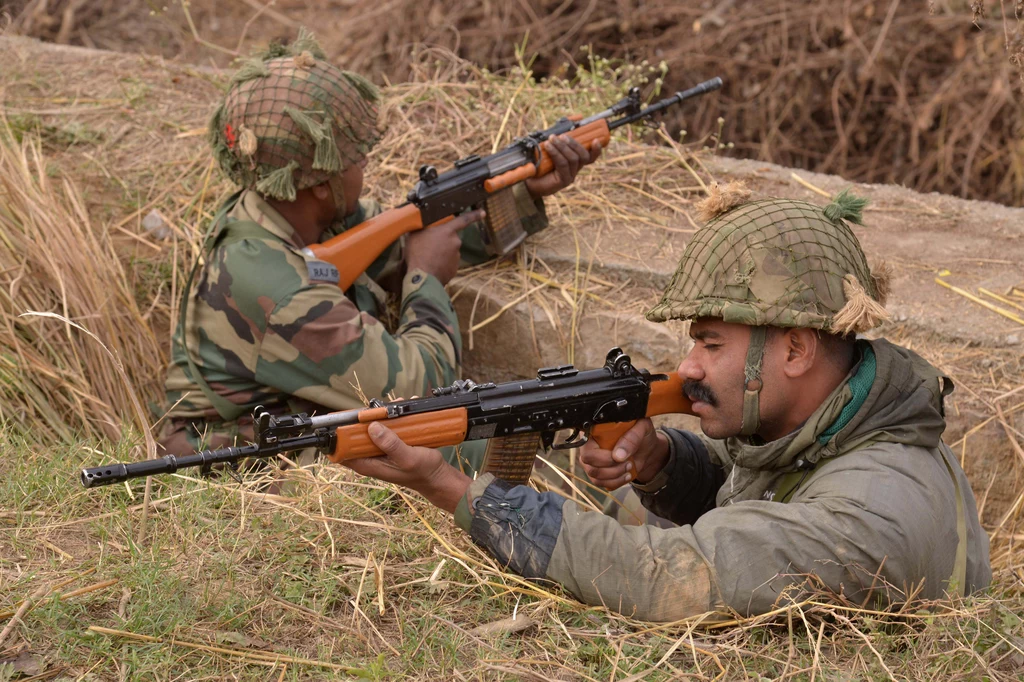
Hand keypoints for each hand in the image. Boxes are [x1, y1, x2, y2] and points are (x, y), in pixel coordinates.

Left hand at [343, 421, 470, 512]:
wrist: (437, 475)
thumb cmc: (423, 471)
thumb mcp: (407, 458)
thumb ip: (390, 444)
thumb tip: (372, 427)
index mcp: (367, 464)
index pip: (341, 450)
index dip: (340, 434)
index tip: (349, 417)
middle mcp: (369, 456)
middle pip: (354, 434)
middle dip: (365, 418)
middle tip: (379, 409)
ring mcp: (379, 450)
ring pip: (371, 428)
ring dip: (381, 416)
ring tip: (396, 406)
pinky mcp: (389, 444)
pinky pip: (385, 427)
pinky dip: (392, 418)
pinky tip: (403, 410)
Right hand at [406, 208, 484, 284]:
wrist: (423, 276)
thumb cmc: (418, 253)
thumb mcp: (416, 234)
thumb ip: (424, 227)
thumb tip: (422, 225)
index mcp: (448, 231)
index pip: (463, 220)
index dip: (474, 215)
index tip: (483, 212)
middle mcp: (455, 242)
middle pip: (450, 238)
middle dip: (442, 241)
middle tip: (429, 246)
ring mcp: (456, 256)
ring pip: (449, 251)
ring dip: (441, 253)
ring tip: (428, 258)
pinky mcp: (454, 268)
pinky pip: (448, 263)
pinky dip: (441, 263)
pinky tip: (432, 265)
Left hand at [525, 134, 601, 198]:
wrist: (526, 178)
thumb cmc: (539, 159)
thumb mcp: (552, 140)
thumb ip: (564, 129)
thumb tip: (579, 117)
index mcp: (575, 161)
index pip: (591, 156)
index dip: (596, 149)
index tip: (596, 140)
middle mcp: (575, 169)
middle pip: (584, 156)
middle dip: (574, 144)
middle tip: (562, 136)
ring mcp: (570, 176)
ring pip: (573, 159)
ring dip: (563, 147)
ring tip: (552, 139)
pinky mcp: (562, 181)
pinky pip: (562, 164)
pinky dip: (556, 153)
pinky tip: (548, 146)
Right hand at [579, 419, 669, 490]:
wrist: (645, 448)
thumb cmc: (641, 433)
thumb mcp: (642, 428)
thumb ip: (632, 438)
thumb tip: (618, 456)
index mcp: (595, 427)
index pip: (585, 441)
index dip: (600, 452)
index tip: (619, 456)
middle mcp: (588, 443)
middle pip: (586, 459)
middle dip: (609, 465)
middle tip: (627, 463)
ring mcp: (590, 459)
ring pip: (593, 473)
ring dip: (614, 474)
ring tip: (629, 467)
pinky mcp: (597, 472)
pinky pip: (599, 482)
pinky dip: (615, 482)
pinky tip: (627, 475)